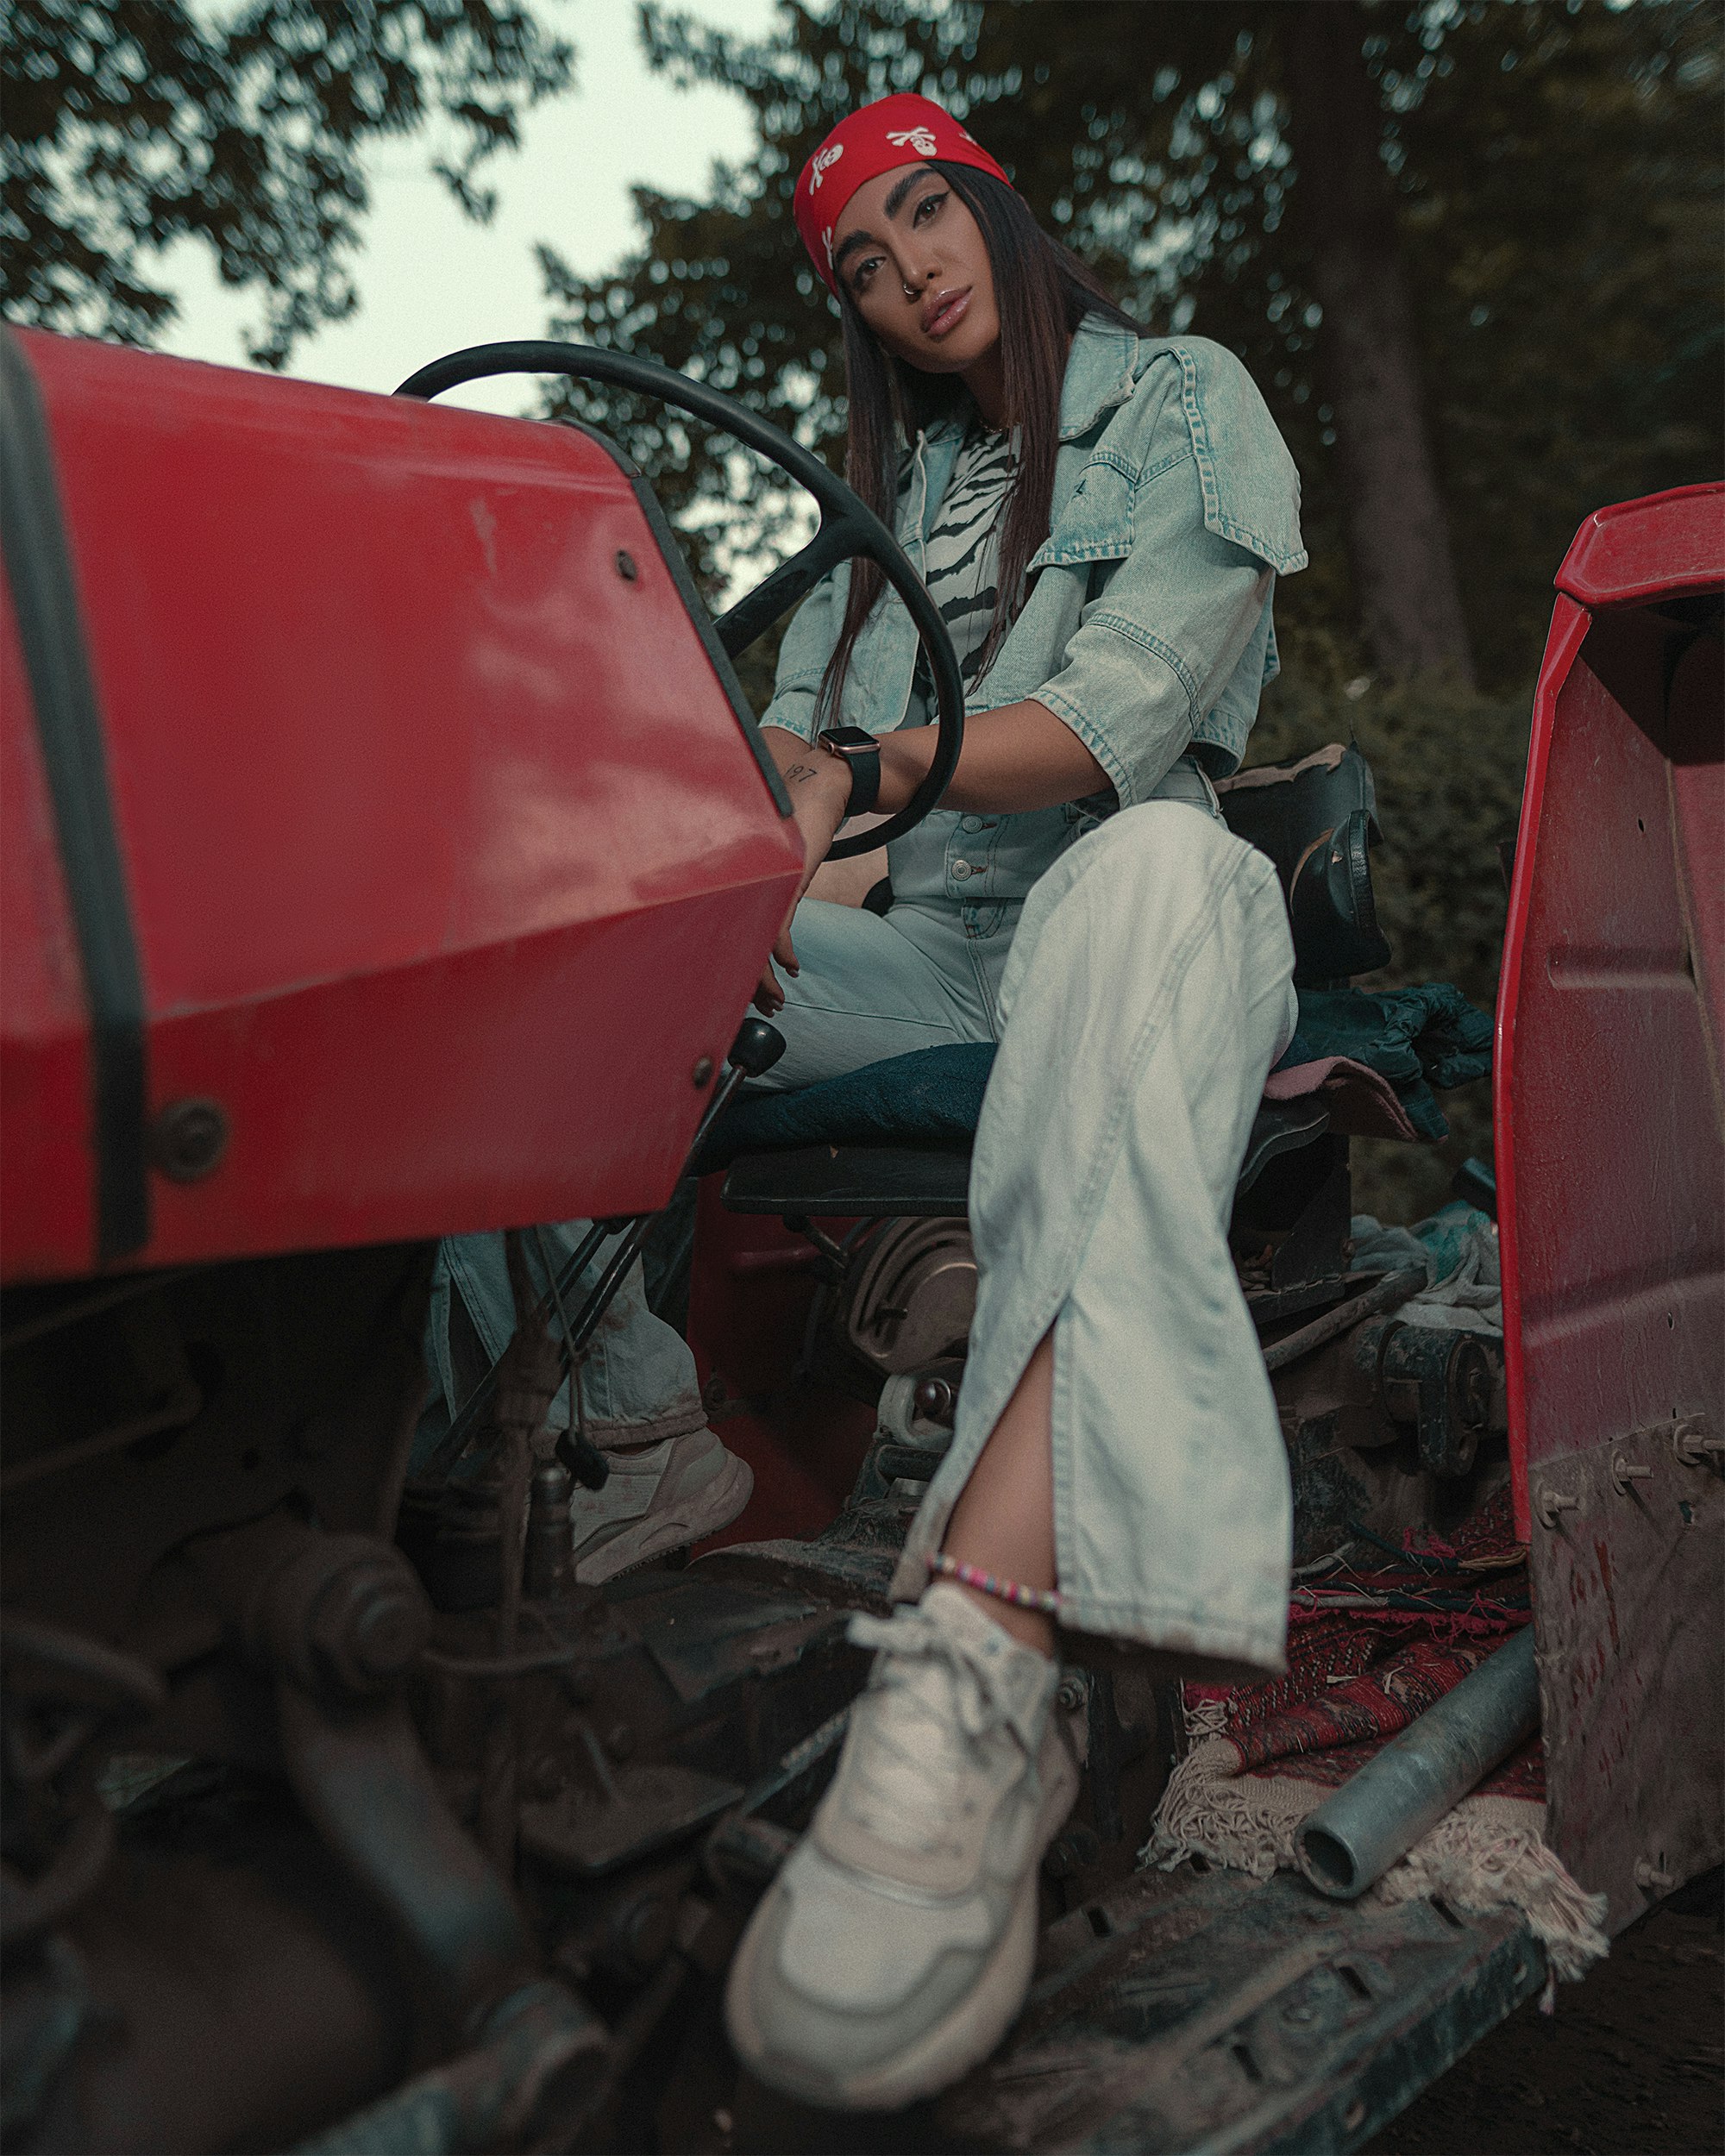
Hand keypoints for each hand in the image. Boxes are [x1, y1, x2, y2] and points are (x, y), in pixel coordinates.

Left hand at [755, 731, 852, 1011]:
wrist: (821, 787)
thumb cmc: (795, 821)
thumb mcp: (779, 863)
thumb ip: (770, 893)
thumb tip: (768, 932)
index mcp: (735, 881)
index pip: (723, 933)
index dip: (732, 967)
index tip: (743, 993)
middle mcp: (743, 882)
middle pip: (734, 944)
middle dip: (747, 983)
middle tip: (758, 1008)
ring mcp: (763, 880)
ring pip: (754, 941)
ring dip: (764, 977)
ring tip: (776, 1000)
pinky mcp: (784, 877)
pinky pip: (777, 924)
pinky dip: (783, 950)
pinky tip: (791, 965)